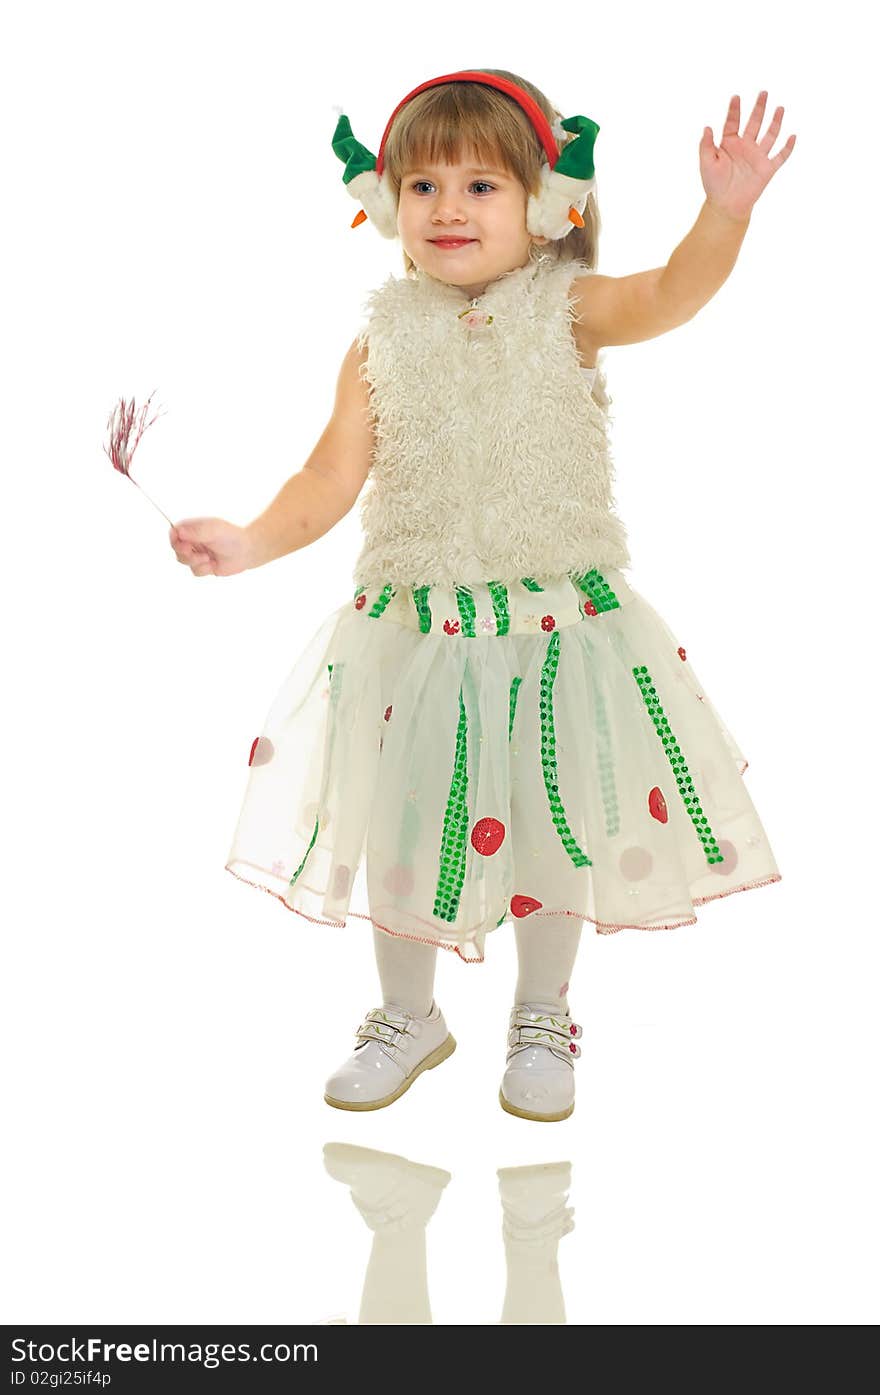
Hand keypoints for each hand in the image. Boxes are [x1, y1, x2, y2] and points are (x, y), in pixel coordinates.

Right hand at [169, 517, 253, 576]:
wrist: (247, 552)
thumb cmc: (231, 536)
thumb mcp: (214, 530)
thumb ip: (196, 531)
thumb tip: (178, 531)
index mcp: (193, 528)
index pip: (175, 532)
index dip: (174, 538)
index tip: (180, 542)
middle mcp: (193, 541)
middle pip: (176, 548)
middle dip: (183, 552)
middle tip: (191, 551)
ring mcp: (197, 554)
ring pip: (183, 561)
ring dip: (194, 561)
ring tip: (208, 558)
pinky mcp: (203, 566)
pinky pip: (195, 571)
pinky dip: (203, 569)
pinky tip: (213, 564)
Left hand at [700, 91, 795, 221]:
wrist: (726, 206)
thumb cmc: (714, 185)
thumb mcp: (706, 163)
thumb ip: (706, 145)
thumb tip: (707, 127)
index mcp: (730, 144)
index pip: (733, 122)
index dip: (734, 110)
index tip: (736, 97)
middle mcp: (746, 146)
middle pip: (754, 123)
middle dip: (759, 108)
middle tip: (763, 92)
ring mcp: (758, 156)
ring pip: (770, 135)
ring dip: (775, 122)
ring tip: (780, 108)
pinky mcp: (767, 169)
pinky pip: (780, 156)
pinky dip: (788, 147)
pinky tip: (792, 136)